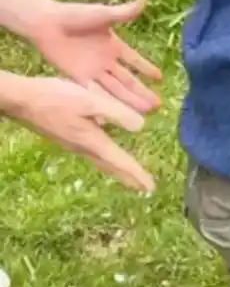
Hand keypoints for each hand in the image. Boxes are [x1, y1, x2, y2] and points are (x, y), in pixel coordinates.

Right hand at [0, 72, 154, 192]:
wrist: (22, 100)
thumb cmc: (55, 98)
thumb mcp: (90, 101)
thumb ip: (116, 113)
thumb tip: (141, 127)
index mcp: (92, 140)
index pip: (120, 160)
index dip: (136, 174)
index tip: (150, 188)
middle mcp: (83, 146)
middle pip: (110, 166)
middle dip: (128, 177)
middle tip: (143, 188)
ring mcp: (72, 143)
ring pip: (100, 159)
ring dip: (115, 167)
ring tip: (127, 174)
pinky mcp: (65, 136)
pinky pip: (90, 151)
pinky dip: (103, 155)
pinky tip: (102, 147)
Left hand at [29, 0, 161, 113]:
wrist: (47, 24)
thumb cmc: (75, 15)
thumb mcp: (103, 14)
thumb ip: (124, 12)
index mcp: (113, 46)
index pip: (135, 60)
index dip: (147, 69)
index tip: (160, 78)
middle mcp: (106, 61)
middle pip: (127, 81)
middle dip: (142, 93)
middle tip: (157, 106)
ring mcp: (93, 71)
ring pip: (115, 90)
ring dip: (128, 102)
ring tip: (143, 115)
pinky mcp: (78, 78)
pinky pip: (94, 93)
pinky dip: (103, 104)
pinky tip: (114, 116)